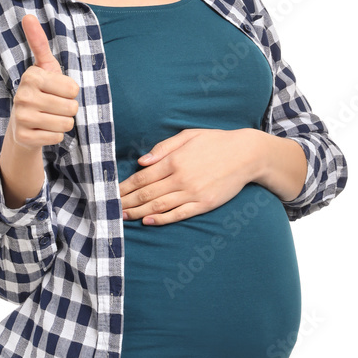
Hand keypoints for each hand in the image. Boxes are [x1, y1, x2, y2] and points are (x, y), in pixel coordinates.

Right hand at [10, 13, 79, 150]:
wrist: (22, 126)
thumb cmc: (40, 92)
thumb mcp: (44, 67)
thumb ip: (39, 42)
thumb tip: (28, 16)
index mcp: (31, 76)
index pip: (73, 88)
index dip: (70, 92)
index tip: (55, 91)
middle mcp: (23, 96)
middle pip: (71, 107)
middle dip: (68, 109)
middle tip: (53, 107)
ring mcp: (22, 118)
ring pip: (66, 123)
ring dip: (62, 123)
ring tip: (49, 118)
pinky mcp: (24, 137)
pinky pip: (57, 137)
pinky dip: (55, 136)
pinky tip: (43, 130)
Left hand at [118, 128, 261, 225]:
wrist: (247, 154)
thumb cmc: (216, 141)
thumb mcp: (188, 136)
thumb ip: (163, 149)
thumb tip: (141, 161)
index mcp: (175, 160)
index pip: (142, 177)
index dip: (125, 186)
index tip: (112, 192)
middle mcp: (181, 178)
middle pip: (147, 193)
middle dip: (127, 202)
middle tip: (110, 208)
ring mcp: (193, 193)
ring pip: (159, 206)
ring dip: (138, 212)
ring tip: (123, 217)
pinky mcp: (205, 204)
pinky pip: (179, 214)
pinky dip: (162, 219)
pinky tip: (148, 221)